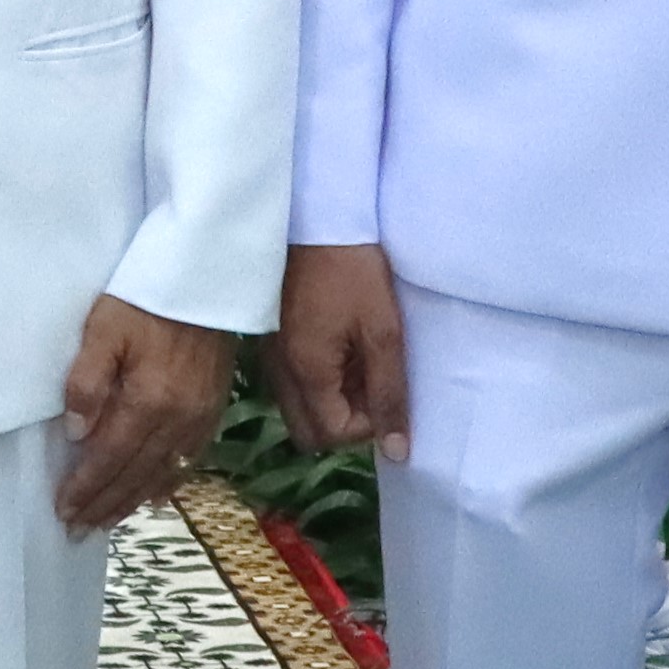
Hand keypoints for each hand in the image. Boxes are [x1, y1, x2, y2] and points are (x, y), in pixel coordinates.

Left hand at [54, 294, 230, 533]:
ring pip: (162, 474)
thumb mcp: (105, 328)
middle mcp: (178, 420)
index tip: (63, 511)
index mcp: (148, 402)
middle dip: (104, 505)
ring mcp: (200, 418)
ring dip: (131, 501)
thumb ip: (88, 381)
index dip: (85, 488)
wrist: (208, 276)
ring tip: (106, 521)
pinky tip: (153, 496)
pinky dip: (166, 484)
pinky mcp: (214, 410)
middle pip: (135, 475)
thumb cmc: (148, 295)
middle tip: (78, 530)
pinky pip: (188, 461)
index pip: (109, 458)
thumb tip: (77, 435)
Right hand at [272, 239, 409, 461]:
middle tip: (370, 384)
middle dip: (345, 421)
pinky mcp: (271, 338)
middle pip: (310, 431)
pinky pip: (293, 382)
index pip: (334, 434)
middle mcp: (281, 372)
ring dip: (332, 400)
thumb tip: (397, 452)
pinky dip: (318, 380)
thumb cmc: (353, 271)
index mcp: (306, 373)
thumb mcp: (383, 332)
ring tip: (358, 361)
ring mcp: (271, 356)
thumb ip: (390, 393)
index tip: (385, 386)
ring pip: (300, 408)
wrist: (315, 216)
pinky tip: (338, 347)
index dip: (368, 423)